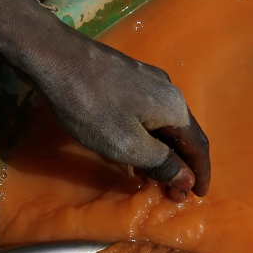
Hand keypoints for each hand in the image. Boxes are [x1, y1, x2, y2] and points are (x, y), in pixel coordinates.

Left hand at [36, 36, 211, 200]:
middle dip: (181, 165)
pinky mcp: (129, 76)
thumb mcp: (127, 145)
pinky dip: (149, 135)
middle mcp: (169, 91)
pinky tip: (135, 145)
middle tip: (172, 193)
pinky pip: (149, 113)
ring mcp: (149, 80)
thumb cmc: (91, 106)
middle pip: (184, 135)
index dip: (200, 175)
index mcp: (175, 109)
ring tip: (153, 175)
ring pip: (165, 123)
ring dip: (163, 151)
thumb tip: (187, 179)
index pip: (199, 148)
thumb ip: (160, 163)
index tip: (198, 196)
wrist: (53, 55)